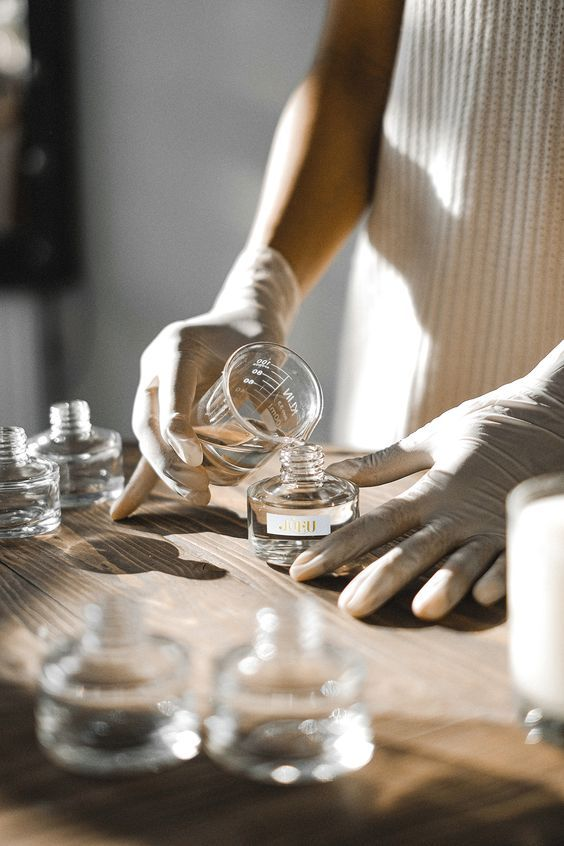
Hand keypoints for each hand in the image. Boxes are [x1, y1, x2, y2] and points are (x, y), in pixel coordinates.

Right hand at [110, 248, 299, 518]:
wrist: (240, 320)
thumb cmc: (254, 332)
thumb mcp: (263, 350)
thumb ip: (268, 384)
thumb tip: (286, 430)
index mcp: (176, 347)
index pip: (170, 392)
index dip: (177, 428)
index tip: (195, 458)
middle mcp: (156, 368)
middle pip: (149, 423)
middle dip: (170, 463)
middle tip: (200, 488)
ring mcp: (154, 389)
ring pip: (149, 439)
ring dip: (167, 474)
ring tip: (198, 496)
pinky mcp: (161, 409)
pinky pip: (152, 445)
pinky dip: (144, 477)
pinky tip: (125, 510)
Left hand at [290, 344, 563, 619]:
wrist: (550, 414)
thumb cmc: (488, 425)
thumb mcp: (432, 437)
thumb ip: (384, 462)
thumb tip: (336, 472)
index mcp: (431, 489)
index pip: (375, 524)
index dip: (337, 548)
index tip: (303, 570)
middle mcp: (457, 512)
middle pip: (412, 550)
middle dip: (380, 579)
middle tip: (349, 608)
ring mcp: (492, 525)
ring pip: (463, 561)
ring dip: (444, 584)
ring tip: (422, 609)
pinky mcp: (521, 529)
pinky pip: (512, 558)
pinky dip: (502, 576)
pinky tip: (486, 596)